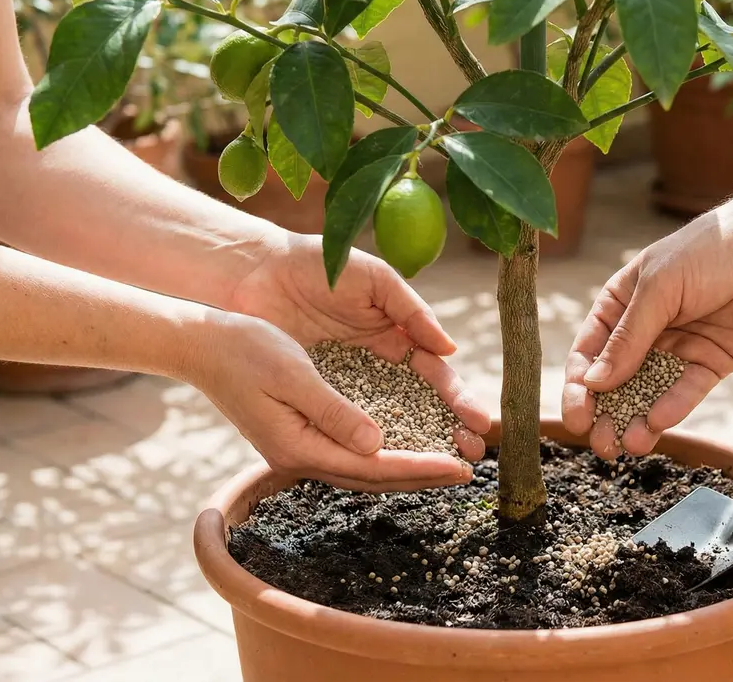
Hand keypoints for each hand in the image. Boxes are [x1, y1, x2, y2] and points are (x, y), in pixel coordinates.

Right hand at [185, 311, 484, 491]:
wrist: (200, 346)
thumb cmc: (243, 351)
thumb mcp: (292, 374)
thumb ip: (334, 411)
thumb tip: (377, 443)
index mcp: (299, 447)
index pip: (374, 467)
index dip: (421, 468)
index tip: (461, 466)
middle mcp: (302, 456)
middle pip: (375, 476)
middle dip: (425, 474)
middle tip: (470, 470)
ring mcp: (300, 448)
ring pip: (367, 467)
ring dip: (409, 466)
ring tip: (449, 461)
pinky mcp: (302, 433)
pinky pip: (354, 451)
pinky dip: (386, 451)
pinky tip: (408, 442)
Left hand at [228, 232, 489, 454]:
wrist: (251, 271)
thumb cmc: (316, 264)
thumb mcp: (373, 280)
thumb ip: (411, 312)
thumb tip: (449, 351)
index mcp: (396, 336)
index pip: (436, 377)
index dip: (459, 400)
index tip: (481, 423)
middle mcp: (376, 367)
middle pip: (421, 407)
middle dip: (449, 431)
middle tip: (474, 453)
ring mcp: (345, 386)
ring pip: (388, 423)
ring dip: (417, 445)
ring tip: (445, 468)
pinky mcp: (314, 399)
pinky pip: (345, 427)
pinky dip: (368, 446)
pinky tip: (388, 462)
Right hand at [562, 208, 732, 458]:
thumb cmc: (707, 252)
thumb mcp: (659, 288)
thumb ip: (629, 337)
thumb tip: (595, 383)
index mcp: (620, 307)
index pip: (589, 353)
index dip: (579, 387)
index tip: (576, 417)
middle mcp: (644, 332)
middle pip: (616, 382)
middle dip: (606, 415)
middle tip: (601, 444)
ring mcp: (677, 350)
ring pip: (650, 394)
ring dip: (637, 420)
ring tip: (629, 445)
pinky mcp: (709, 364)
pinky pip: (687, 391)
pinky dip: (673, 407)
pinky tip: (659, 422)